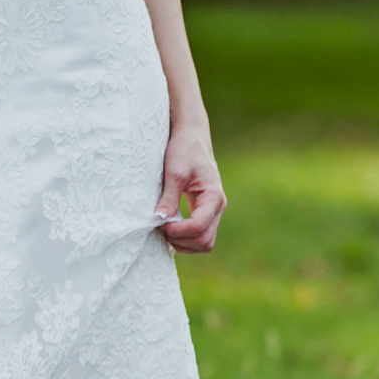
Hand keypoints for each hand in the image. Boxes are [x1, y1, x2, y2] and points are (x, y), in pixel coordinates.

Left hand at [157, 119, 225, 252]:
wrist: (191, 136)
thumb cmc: (184, 149)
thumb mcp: (174, 172)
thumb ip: (169, 197)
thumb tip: (161, 219)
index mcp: (214, 197)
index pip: (199, 227)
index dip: (178, 231)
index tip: (161, 223)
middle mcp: (218, 206)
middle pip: (205, 242)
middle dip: (182, 240)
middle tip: (162, 228)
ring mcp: (214, 210)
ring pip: (205, 243)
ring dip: (184, 242)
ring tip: (165, 229)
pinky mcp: (206, 211)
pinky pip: (201, 234)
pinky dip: (186, 238)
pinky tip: (171, 228)